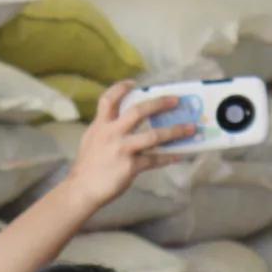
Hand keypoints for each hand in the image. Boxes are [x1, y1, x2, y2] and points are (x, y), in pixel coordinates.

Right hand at [63, 81, 195, 208]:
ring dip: (175, 131)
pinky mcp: (130, 166)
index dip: (121, 88)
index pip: (109, 99)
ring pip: (154, 136)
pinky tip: (179, 155)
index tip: (134, 83)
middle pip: (139, 111)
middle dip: (159, 103)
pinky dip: (168, 157)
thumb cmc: (88, 166)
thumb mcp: (92, 139)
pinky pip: (154, 160)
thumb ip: (106, 128)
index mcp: (101, 125)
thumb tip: (124, 121)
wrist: (82, 189)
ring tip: (190, 128)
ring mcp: (122, 149)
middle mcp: (112, 133)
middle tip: (176, 100)